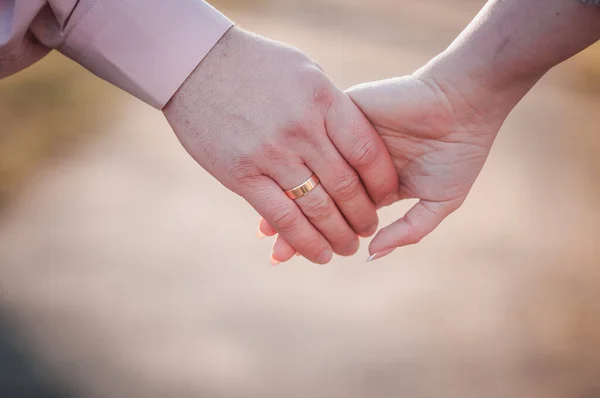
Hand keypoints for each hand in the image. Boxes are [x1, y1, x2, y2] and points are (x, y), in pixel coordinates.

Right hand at [163, 27, 396, 263]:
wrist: (195, 63)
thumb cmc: (255, 64)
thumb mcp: (304, 72)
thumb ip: (331, 107)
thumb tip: (353, 139)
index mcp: (322, 101)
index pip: (366, 152)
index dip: (382, 181)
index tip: (389, 196)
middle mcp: (301, 130)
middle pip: (345, 186)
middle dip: (363, 215)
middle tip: (368, 228)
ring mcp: (270, 154)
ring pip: (317, 208)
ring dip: (337, 235)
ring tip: (347, 248)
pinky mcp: (241, 175)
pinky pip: (281, 217)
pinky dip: (303, 241)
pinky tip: (318, 254)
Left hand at [261, 69, 509, 261]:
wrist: (464, 106)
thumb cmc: (458, 154)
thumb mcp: (438, 201)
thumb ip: (407, 230)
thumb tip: (370, 255)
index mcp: (371, 187)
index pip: (335, 214)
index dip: (314, 235)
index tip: (289, 256)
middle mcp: (351, 166)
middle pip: (314, 197)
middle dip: (293, 224)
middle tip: (274, 250)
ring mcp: (343, 140)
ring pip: (306, 172)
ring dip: (287, 197)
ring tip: (266, 227)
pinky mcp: (342, 113)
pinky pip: (312, 140)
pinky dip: (294, 163)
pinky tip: (276, 184)